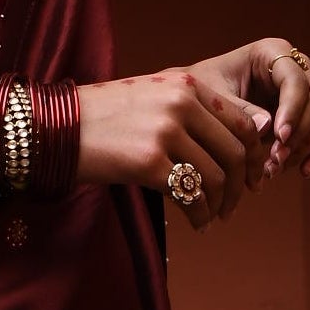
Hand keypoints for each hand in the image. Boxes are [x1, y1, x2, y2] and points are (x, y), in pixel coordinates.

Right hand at [74, 67, 272, 227]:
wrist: (55, 126)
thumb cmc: (102, 117)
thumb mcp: (152, 98)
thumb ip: (193, 112)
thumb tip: (241, 138)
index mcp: (186, 84)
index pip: (242, 121)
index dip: (253, 156)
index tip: (250, 178)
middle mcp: (181, 103)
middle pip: (234, 151)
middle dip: (239, 186)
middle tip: (232, 207)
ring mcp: (166, 132)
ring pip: (215, 177)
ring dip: (218, 205)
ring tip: (211, 218)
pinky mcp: (149, 161)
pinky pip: (191, 196)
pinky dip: (200, 216)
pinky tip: (197, 224)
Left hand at [190, 37, 309, 177]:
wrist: (195, 103)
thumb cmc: (201, 90)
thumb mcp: (214, 96)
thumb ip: (240, 110)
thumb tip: (269, 127)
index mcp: (273, 52)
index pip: (295, 81)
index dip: (292, 109)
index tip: (280, 136)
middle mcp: (294, 70)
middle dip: (296, 134)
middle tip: (276, 159)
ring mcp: (300, 96)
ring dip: (300, 149)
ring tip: (273, 169)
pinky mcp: (301, 119)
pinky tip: (304, 172)